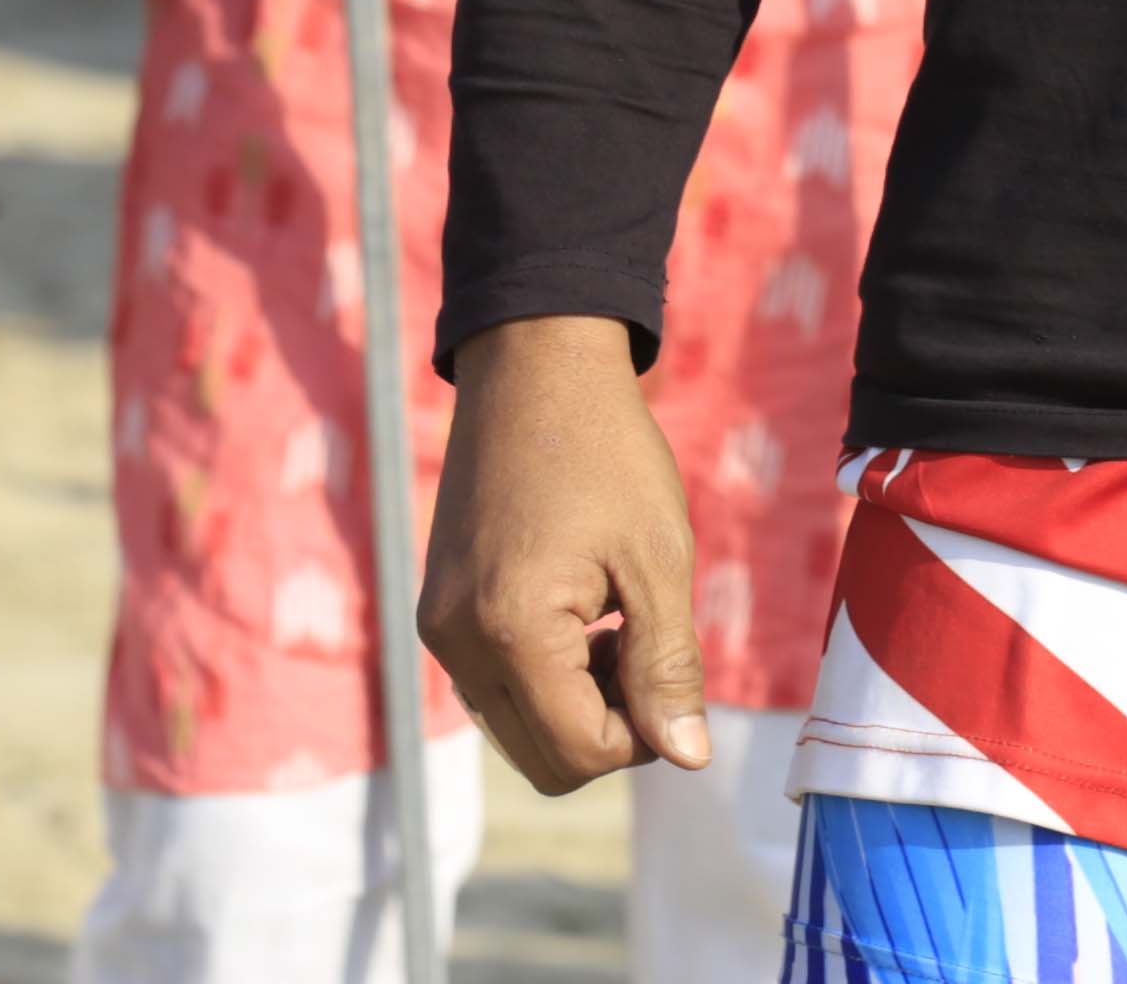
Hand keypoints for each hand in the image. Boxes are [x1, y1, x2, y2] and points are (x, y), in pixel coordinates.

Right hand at [417, 316, 714, 792]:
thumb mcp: (658, 556)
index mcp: (511, 631)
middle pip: (544, 759)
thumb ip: (668, 665)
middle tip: (647, 647)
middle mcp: (457, 644)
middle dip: (610, 725)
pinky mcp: (437, 613)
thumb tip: (689, 757)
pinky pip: (495, 687)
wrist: (533, 368)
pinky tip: (581, 612)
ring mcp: (438, 629)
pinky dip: (544, 675)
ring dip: (577, 703)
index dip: (643, 735)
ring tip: (615, 623)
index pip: (580, 753)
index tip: (671, 670)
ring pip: (518, 730)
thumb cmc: (607, 452)